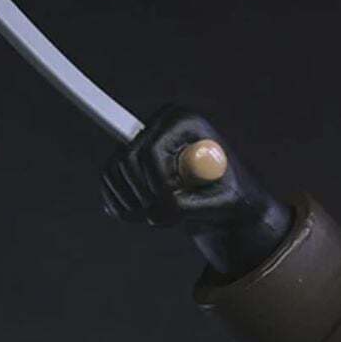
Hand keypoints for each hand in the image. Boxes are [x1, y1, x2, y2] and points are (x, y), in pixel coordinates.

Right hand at [99, 102, 291, 276]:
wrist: (227, 202)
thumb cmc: (232, 199)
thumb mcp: (222, 205)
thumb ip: (191, 208)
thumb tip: (157, 213)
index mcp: (185, 122)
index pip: (153, 151)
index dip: (155, 185)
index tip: (167, 211)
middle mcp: (159, 124)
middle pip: (128, 159)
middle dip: (143, 196)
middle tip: (161, 219)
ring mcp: (141, 141)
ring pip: (114, 171)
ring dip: (132, 205)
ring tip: (160, 219)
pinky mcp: (130, 160)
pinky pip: (108, 181)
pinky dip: (119, 206)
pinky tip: (141, 217)